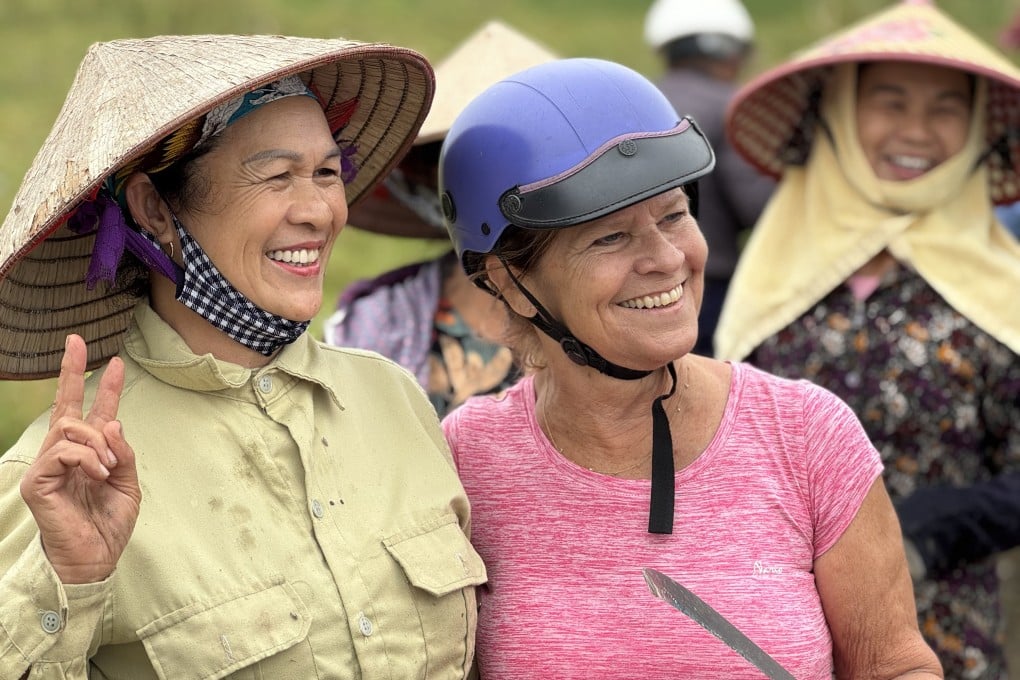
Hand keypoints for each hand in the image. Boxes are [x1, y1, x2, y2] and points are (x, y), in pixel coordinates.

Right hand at [19, 335, 140, 583]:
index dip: (103, 386)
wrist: (96, 559)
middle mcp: (64, 454)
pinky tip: (98, 474)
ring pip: (70, 427)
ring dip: (98, 442)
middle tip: (82, 346)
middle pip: (64, 405)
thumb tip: (111, 422)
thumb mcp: (128, 483)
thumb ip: (123, 452)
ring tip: (109, 468)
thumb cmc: (108, 524)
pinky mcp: (38, 480)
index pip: (93, 412)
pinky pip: (63, 451)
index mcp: (89, 453)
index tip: (114, 361)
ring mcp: (47, 465)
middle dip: (73, 371)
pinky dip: (87, 458)